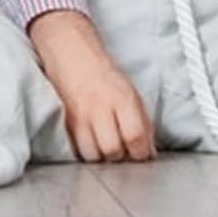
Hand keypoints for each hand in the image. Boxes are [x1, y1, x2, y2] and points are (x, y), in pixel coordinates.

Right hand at [28, 10, 155, 163]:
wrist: (75, 60)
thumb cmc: (107, 79)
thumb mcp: (133, 94)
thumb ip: (144, 123)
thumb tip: (149, 152)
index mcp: (122, 98)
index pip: (135, 137)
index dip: (141, 152)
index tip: (141, 152)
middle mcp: (100, 108)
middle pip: (113, 150)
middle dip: (121, 156)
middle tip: (124, 148)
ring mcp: (81, 117)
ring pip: (93, 156)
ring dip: (103, 156)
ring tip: (107, 145)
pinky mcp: (67, 124)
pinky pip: (79, 152)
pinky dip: (88, 153)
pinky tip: (94, 143)